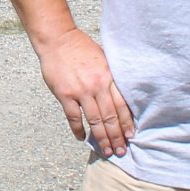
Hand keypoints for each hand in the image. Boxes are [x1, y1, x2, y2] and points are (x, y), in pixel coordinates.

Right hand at [35, 28, 134, 155]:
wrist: (58, 40)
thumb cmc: (82, 48)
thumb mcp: (104, 59)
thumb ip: (112, 78)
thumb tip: (123, 98)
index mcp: (109, 77)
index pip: (122, 106)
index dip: (127, 123)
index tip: (131, 136)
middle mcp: (97, 86)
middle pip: (110, 117)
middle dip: (116, 137)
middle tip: (120, 151)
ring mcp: (80, 91)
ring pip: (94, 120)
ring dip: (101, 138)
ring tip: (106, 151)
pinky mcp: (65, 94)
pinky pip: (73, 117)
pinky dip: (78, 129)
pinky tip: (82, 138)